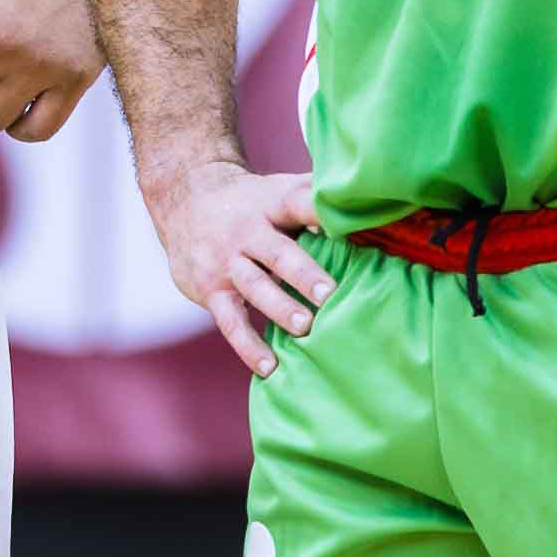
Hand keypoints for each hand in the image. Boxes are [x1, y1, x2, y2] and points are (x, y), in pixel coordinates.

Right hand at [150, 161, 334, 377]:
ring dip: (279, 308)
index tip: (346, 226)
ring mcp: (226, 263)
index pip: (298, 203)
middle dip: (303, 274)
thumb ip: (318, 195)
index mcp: (272, 203)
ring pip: (254, 287)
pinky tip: (269, 367)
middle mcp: (247, 232)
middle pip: (277, 252)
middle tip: (330, 295)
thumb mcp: (279, 188)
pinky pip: (230, 322)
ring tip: (304, 328)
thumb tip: (372, 199)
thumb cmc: (252, 201)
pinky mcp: (210, 291)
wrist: (184, 201)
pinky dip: (249, 346)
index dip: (320, 212)